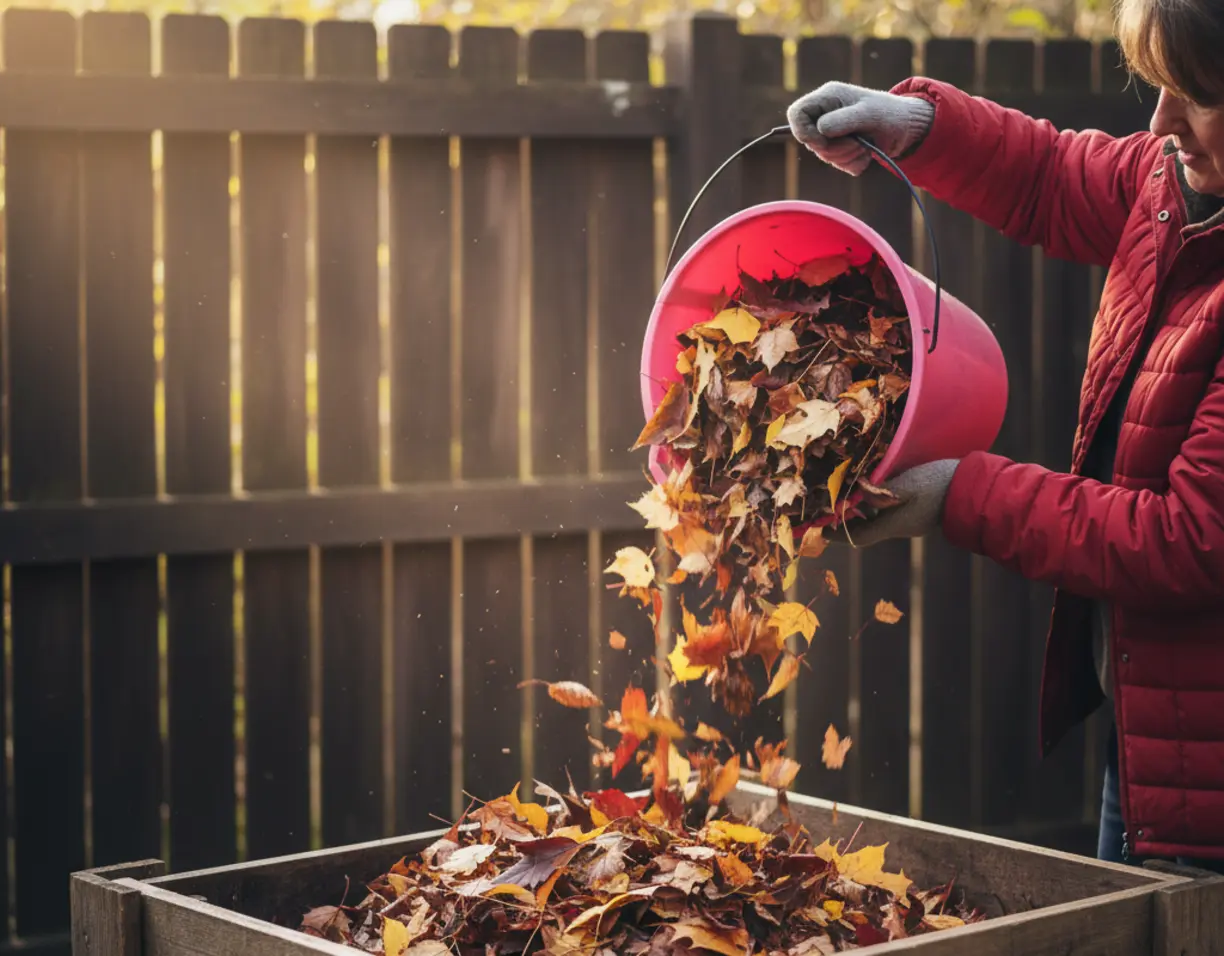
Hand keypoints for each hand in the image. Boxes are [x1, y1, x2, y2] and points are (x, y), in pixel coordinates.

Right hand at [786, 81, 933, 175]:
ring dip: (845, 156)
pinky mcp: (841, 148)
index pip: (796, 114)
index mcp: (827, 98)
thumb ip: (843, 120)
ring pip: (824, 155)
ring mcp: (832, 132)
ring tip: (864, 146)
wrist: (908, 128)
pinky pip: (837, 164)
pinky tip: (866, 153)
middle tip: (856, 143)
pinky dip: (852, 163)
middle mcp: (826, 114)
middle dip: (832, 148)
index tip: (822, 141)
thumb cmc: (890, 113)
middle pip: (809, 140)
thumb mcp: (868, 114)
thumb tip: (820, 129)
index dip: (802, 131)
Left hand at [830, 459, 959, 547]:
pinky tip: (875, 488)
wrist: (975, 487)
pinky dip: (877, 504)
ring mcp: (911, 521)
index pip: (858, 537)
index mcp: (895, 525)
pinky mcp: (920, 512)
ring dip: (862, 511)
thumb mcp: (909, 484)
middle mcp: (901, 527)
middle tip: (830, 507)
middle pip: (867, 529)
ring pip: (879, 520)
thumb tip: (858, 492)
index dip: (837, 534)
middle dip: (847, 520)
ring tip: (847, 494)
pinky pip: (891, 512)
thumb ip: (882, 491)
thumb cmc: (941, 485)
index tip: (819, 529)